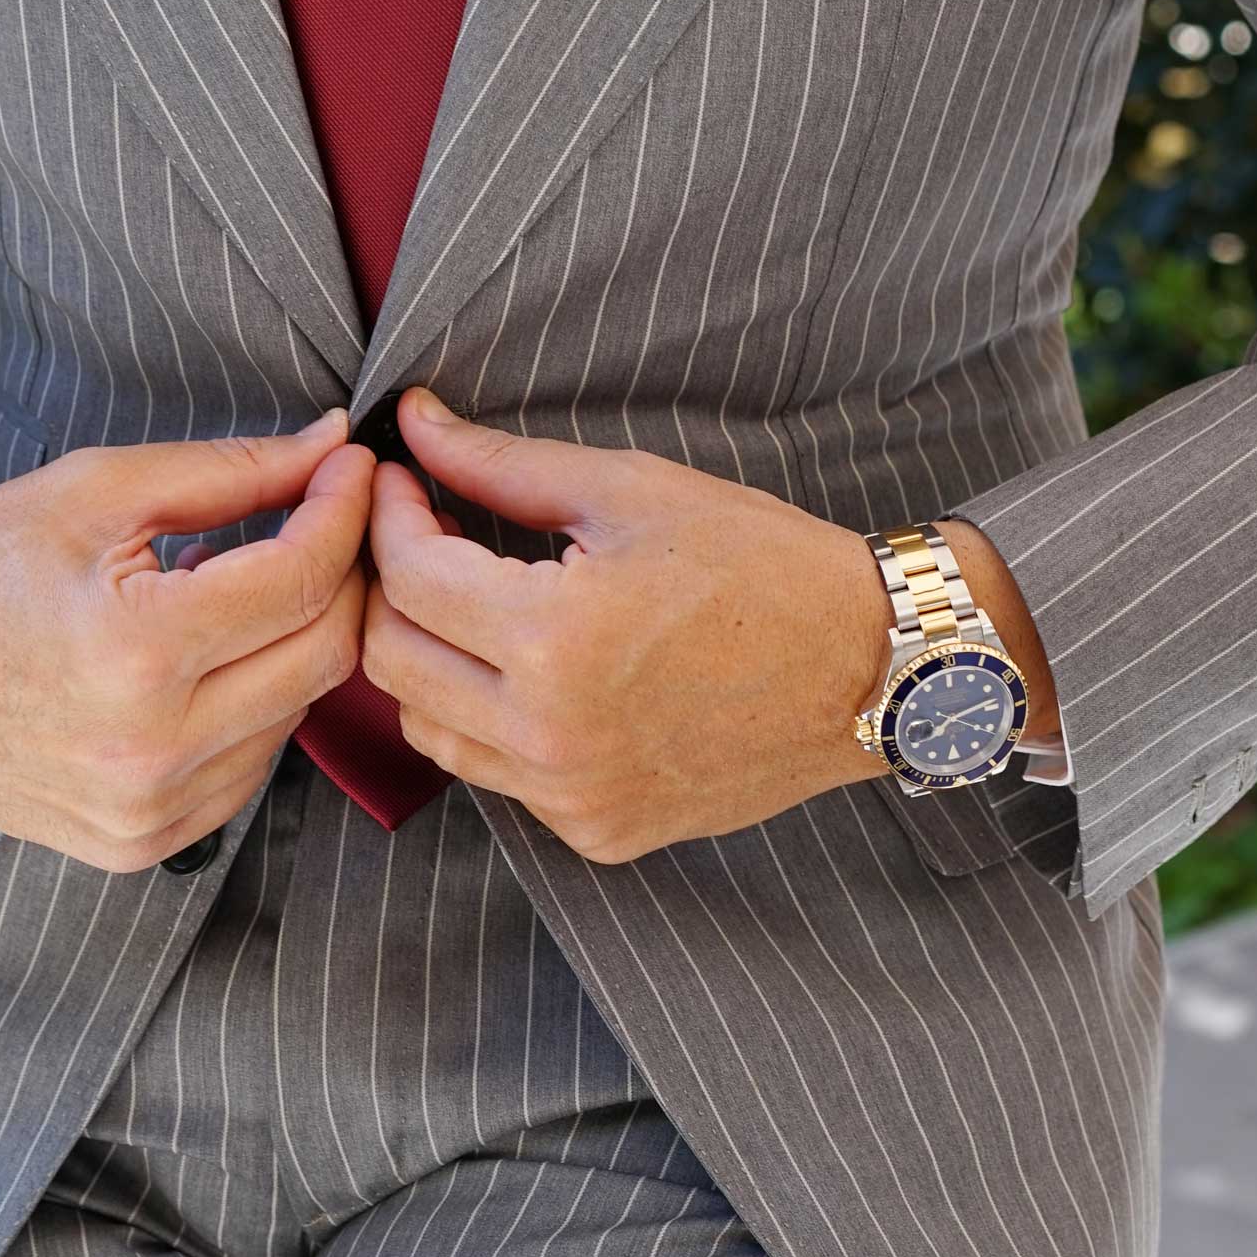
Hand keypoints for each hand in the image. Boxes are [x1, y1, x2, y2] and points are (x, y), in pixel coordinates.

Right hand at [0, 413, 372, 871]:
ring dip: (296, 641)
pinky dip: (254, 705)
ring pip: (298, 714)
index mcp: (136, 650)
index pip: (304, 577)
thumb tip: (332, 446)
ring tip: (239, 586)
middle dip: (344, 573)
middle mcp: (150, 748)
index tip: (352, 465)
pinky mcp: (142, 845)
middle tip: (327, 516)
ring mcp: (148, 810)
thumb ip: (230, 471)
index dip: (346, 509)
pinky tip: (205, 659)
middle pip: (325, 653)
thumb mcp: (98, 490)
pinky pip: (251, 769)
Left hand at [361, 390, 894, 864]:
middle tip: (422, 537)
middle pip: (391, 660)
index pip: (407, 578)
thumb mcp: (629, 492)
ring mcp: (571, 796)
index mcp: (555, 639)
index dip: (390, 517)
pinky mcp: (596, 832)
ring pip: (427, 729)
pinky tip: (536, 672)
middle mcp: (550, 735)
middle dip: (388, 588)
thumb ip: (501, 465)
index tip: (403, 481)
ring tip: (473, 603)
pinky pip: (497, 777)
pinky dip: (492, 721)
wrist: (869, 667)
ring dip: (429, 659)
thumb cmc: (762, 563)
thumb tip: (414, 424)